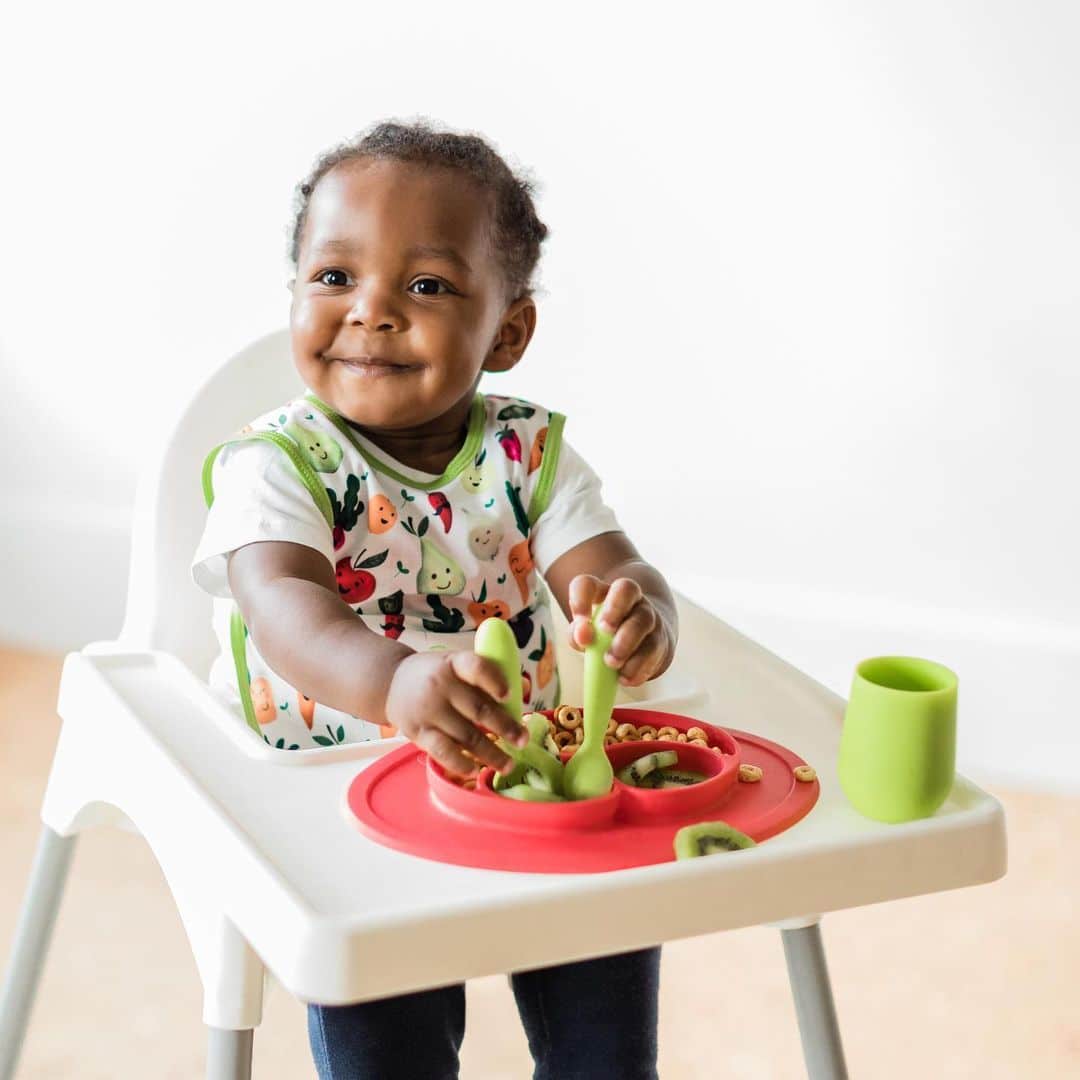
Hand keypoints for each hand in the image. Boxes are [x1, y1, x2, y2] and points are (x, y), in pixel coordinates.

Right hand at [384, 651, 529, 779]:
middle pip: (479, 709)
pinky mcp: (418, 733)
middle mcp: (441, 686)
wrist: (390, 683)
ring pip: (466, 736)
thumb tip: (523, 692)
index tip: (509, 695)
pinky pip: (443, 752)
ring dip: (491, 753)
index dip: (493, 681)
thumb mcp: (455, 665)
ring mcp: (429, 711)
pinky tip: (475, 770)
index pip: (475, 667)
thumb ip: (486, 677)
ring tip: (508, 764)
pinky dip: (461, 763)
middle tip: (524, 740)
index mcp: (454, 664)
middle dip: (506, 727)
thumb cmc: (435, 675)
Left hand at [568, 574, 674, 686]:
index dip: (581, 599)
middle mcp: (629, 598)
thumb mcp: (588, 633)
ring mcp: (648, 616)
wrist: (645, 642)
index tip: (579, 620)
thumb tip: (582, 636)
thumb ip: (578, 634)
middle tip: (604, 630)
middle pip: (626, 589)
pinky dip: (638, 666)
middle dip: (615, 609)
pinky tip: (625, 678)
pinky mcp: (661, 639)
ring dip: (626, 643)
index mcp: (602, 592)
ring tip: (612, 663)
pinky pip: (653, 649)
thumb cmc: (607, 636)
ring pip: (643, 620)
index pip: (587, 585)